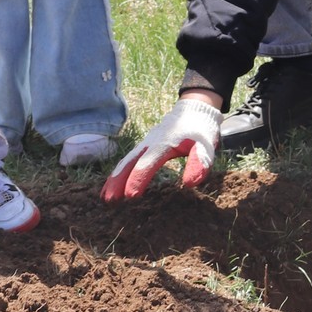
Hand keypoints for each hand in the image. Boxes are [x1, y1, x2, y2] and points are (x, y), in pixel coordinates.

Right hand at [102, 95, 223, 199]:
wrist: (194, 110)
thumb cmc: (201, 131)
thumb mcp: (205, 145)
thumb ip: (199, 162)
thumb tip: (190, 183)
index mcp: (164, 143)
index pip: (148, 162)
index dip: (139, 179)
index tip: (131, 196)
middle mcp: (150, 143)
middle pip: (130, 162)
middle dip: (119, 180)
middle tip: (110, 200)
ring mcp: (145, 143)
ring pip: (126, 161)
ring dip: (115, 178)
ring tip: (106, 198)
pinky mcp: (145, 146)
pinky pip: (129, 160)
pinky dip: (119, 172)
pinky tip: (113, 186)